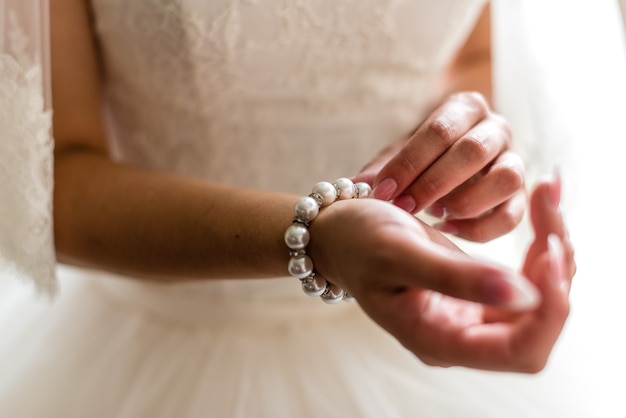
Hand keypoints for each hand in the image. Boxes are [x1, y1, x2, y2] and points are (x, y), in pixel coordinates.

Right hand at [310, 178, 573, 371]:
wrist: (340, 232)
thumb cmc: (358, 241)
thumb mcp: (400, 253)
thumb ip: (457, 278)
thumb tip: (526, 296)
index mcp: (439, 340)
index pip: (521, 349)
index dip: (549, 308)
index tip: (548, 250)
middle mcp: (461, 335)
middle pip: (541, 322)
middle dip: (558, 268)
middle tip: (550, 207)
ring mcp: (471, 314)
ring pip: (542, 295)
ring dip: (554, 247)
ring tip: (548, 196)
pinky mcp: (478, 291)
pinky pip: (528, 276)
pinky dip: (541, 241)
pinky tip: (542, 206)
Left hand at [353, 91, 524, 241]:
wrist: (447, 168)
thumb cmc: (419, 161)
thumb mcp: (398, 157)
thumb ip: (381, 169)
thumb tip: (356, 187)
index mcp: (464, 108)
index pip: (440, 130)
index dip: (410, 163)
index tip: (382, 190)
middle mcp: (496, 129)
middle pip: (474, 151)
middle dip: (434, 183)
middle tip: (404, 207)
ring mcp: (514, 160)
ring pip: (506, 179)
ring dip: (466, 202)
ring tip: (434, 214)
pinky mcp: (520, 196)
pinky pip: (512, 215)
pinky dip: (479, 228)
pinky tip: (447, 229)